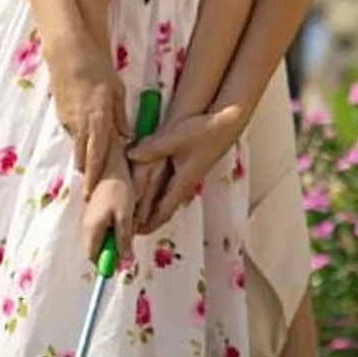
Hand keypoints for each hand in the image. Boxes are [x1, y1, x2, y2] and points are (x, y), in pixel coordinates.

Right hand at [50, 48, 123, 186]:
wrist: (67, 51)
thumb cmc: (96, 67)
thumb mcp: (116, 90)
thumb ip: (120, 115)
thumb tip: (127, 136)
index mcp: (97, 119)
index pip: (97, 155)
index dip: (96, 176)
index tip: (93, 192)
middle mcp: (80, 123)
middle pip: (83, 158)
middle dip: (88, 175)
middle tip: (93, 191)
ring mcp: (68, 119)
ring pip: (76, 147)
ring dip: (83, 159)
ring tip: (90, 173)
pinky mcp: (61, 113)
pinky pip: (71, 134)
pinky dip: (79, 142)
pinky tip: (85, 144)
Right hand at [78, 172, 132, 270]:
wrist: (112, 166)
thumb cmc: (119, 190)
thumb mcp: (125, 217)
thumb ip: (123, 240)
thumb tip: (125, 262)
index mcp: (92, 229)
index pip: (93, 257)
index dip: (106, 262)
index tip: (121, 261)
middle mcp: (87, 226)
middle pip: (98, 248)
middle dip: (114, 248)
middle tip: (129, 236)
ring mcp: (90, 218)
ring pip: (103, 237)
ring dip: (116, 235)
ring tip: (129, 220)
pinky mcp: (95, 211)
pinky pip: (104, 226)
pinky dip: (116, 225)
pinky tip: (125, 213)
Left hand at [127, 105, 249, 233]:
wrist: (226, 123)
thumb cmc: (205, 130)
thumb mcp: (176, 138)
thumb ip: (153, 148)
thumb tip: (131, 155)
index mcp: (183, 181)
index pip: (163, 210)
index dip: (148, 224)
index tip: (134, 233)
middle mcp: (186, 183)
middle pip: (165, 211)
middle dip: (149, 223)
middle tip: (132, 231)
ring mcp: (189, 177)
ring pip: (168, 201)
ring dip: (153, 211)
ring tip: (137, 219)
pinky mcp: (189, 169)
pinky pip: (171, 191)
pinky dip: (158, 198)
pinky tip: (151, 195)